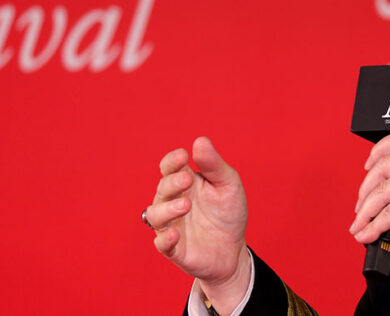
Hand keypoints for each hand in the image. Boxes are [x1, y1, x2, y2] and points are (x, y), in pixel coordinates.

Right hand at [144, 137, 251, 312]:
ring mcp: (171, 225)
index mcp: (185, 182)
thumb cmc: (229, 212)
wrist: (234, 249)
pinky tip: (175, 233)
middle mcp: (172, 201)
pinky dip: (165, 238)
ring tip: (185, 205)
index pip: (169, 167)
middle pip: (162, 188)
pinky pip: (162, 243)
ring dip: (167, 209)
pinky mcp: (174, 248)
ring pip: (155, 215)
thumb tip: (200, 141)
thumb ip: (214, 165)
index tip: (183, 156)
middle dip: (172, 183)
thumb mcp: (228, 184)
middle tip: (187, 181)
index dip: (172, 161)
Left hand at [350, 131, 389, 272]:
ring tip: (359, 223)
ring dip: (365, 211)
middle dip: (366, 187)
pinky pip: (386, 212)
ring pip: (380, 192)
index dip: (379, 150)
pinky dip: (373, 226)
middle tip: (360, 202)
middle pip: (384, 165)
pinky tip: (368, 232)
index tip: (369, 162)